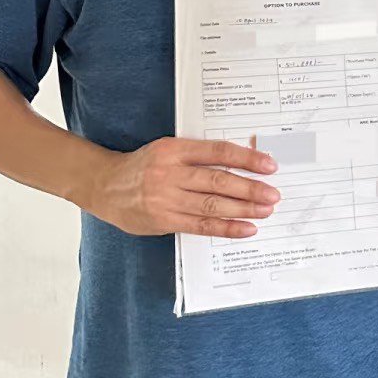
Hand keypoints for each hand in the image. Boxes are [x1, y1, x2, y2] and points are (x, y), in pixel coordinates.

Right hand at [83, 137, 279, 237]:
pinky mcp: (164, 219)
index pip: (217, 152)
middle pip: (218, 180)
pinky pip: (201, 225)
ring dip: (243, 209)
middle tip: (273, 194)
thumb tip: (240, 165)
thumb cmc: (143, 167)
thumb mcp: (167, 150)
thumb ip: (197, 157)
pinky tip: (246, 228)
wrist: (104, 186)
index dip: (246, 158)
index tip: (269, 165)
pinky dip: (227, 228)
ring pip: (212, 205)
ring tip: (265, 210)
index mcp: (174, 150)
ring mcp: (166, 198)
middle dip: (250, 188)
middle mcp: (170, 173)